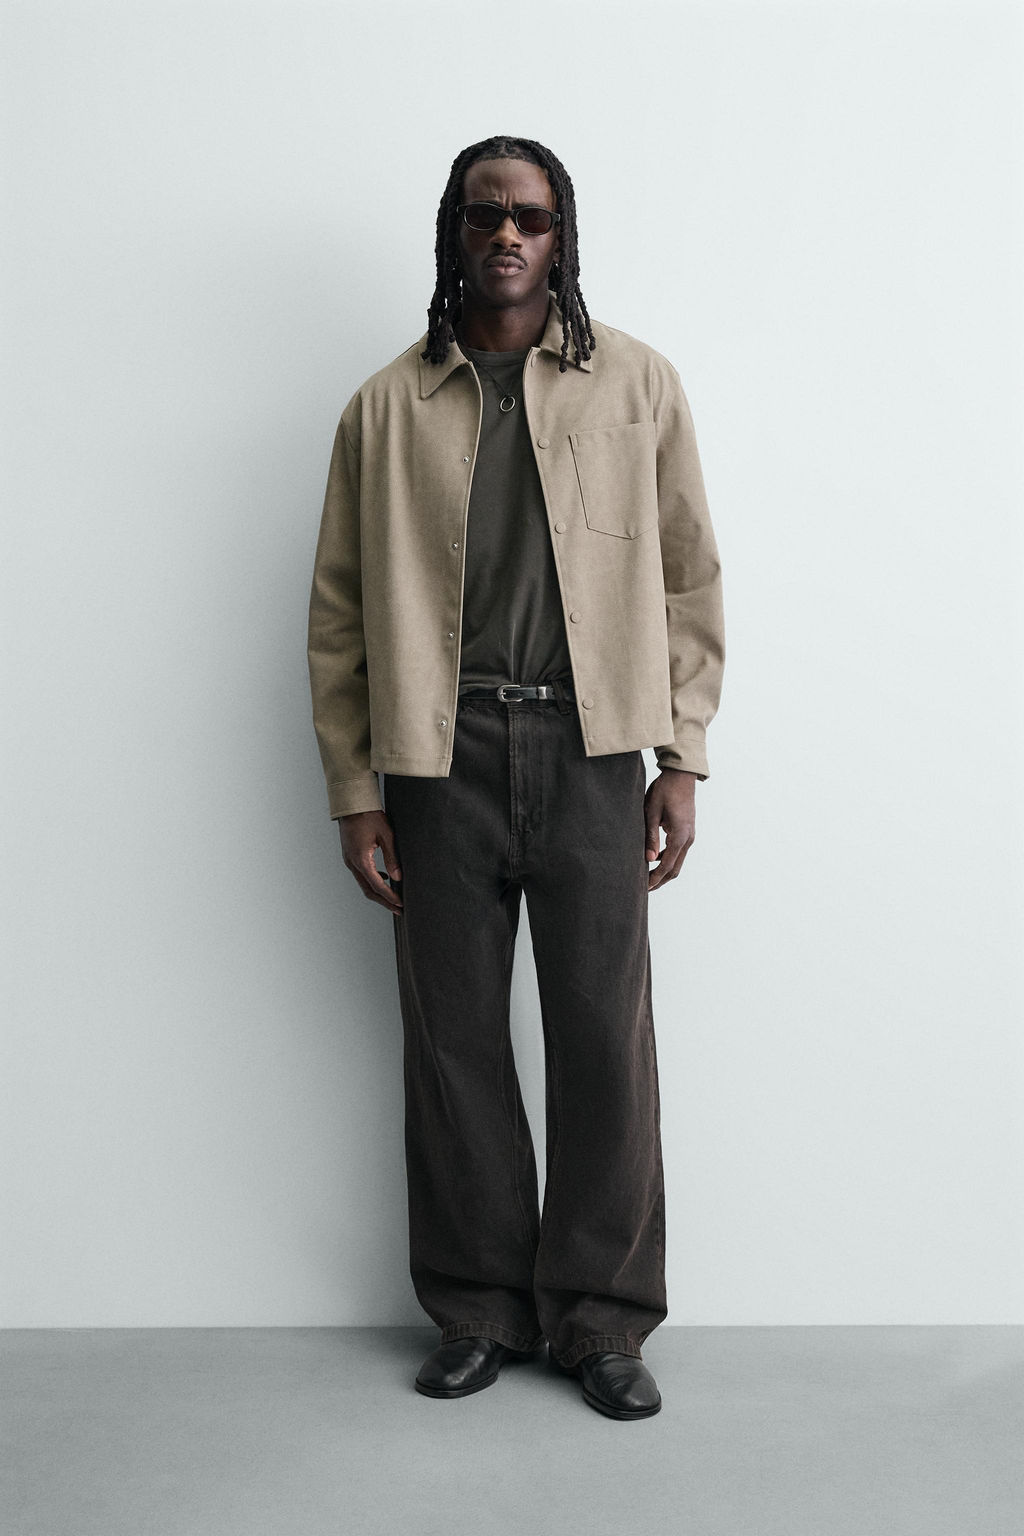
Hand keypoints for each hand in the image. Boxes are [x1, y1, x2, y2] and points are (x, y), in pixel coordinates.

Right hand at [339, 810, 403, 913]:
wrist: (351, 805)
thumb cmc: (369, 816)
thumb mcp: (386, 835)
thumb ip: (392, 858)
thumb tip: (398, 877)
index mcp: (360, 860)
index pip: (377, 886)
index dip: (390, 897)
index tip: (401, 905)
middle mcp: (352, 863)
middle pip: (368, 890)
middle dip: (384, 901)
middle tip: (399, 910)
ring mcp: (349, 861)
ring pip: (363, 884)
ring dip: (378, 893)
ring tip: (393, 898)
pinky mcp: (350, 857)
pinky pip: (361, 874)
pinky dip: (373, 881)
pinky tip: (385, 878)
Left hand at [644, 769, 696, 890]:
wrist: (681, 775)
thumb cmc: (664, 791)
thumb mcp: (652, 812)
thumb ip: (650, 837)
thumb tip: (648, 860)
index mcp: (680, 836)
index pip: (667, 866)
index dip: (655, 878)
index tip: (643, 888)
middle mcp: (688, 839)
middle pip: (675, 869)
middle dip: (660, 880)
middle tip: (644, 889)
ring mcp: (689, 835)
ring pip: (677, 861)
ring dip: (664, 871)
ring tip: (646, 877)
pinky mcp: (687, 831)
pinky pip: (677, 851)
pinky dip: (667, 859)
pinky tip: (653, 859)